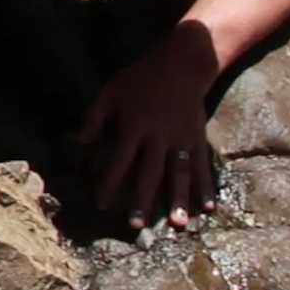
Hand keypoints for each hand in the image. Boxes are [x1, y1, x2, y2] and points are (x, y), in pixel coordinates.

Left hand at [79, 21, 218, 230]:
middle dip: (142, 199)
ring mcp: (181, 138)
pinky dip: (205, 186)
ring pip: (179, 172)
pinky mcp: (198, 138)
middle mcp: (158, 135)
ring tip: (178, 224)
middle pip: (150, 172)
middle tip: (136, 225)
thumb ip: (94, 117)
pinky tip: (208, 207)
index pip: (119, 161)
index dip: (110, 183)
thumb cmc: (140, 79)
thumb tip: (80, 143)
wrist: (180, 64)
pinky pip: (202, 165)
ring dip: (178, 199)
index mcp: (134, 125)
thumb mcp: (110, 92)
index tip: (102, 204)